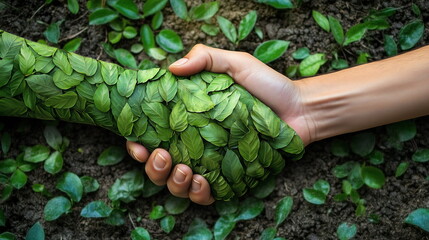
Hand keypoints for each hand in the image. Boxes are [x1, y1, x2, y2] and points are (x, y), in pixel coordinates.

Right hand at [127, 44, 311, 204]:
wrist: (298, 109)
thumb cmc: (266, 86)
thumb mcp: (235, 64)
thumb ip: (205, 58)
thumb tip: (172, 69)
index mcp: (189, 120)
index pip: (154, 135)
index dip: (138, 143)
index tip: (137, 143)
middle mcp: (195, 144)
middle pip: (160, 165)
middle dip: (153, 167)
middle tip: (162, 156)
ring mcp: (211, 164)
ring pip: (178, 184)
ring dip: (172, 182)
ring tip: (184, 169)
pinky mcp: (229, 178)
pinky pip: (205, 195)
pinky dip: (198, 193)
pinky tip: (201, 182)